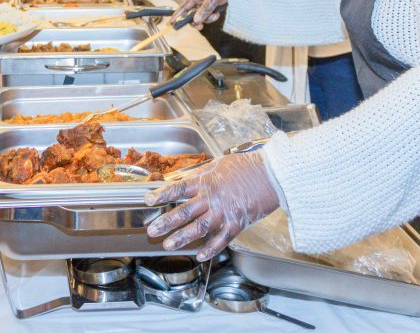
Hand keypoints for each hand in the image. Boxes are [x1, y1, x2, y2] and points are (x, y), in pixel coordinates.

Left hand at [144, 152, 279, 261]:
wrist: (271, 175)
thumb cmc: (246, 166)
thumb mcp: (218, 164)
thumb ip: (199, 174)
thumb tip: (182, 179)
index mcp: (206, 181)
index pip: (179, 189)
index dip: (161, 195)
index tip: (147, 201)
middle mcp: (212, 198)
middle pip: (184, 211)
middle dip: (166, 222)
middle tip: (151, 230)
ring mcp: (225, 212)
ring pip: (199, 227)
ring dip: (182, 237)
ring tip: (168, 245)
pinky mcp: (238, 223)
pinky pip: (221, 239)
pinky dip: (210, 248)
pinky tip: (199, 256)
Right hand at [172, 0, 226, 28]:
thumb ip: (204, 10)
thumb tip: (196, 20)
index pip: (183, 7)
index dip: (177, 15)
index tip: (171, 22)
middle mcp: (199, 0)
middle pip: (192, 15)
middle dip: (197, 20)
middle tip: (201, 26)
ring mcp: (205, 4)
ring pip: (201, 17)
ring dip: (208, 18)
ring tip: (215, 15)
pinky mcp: (212, 7)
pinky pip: (208, 16)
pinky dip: (212, 17)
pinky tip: (217, 13)